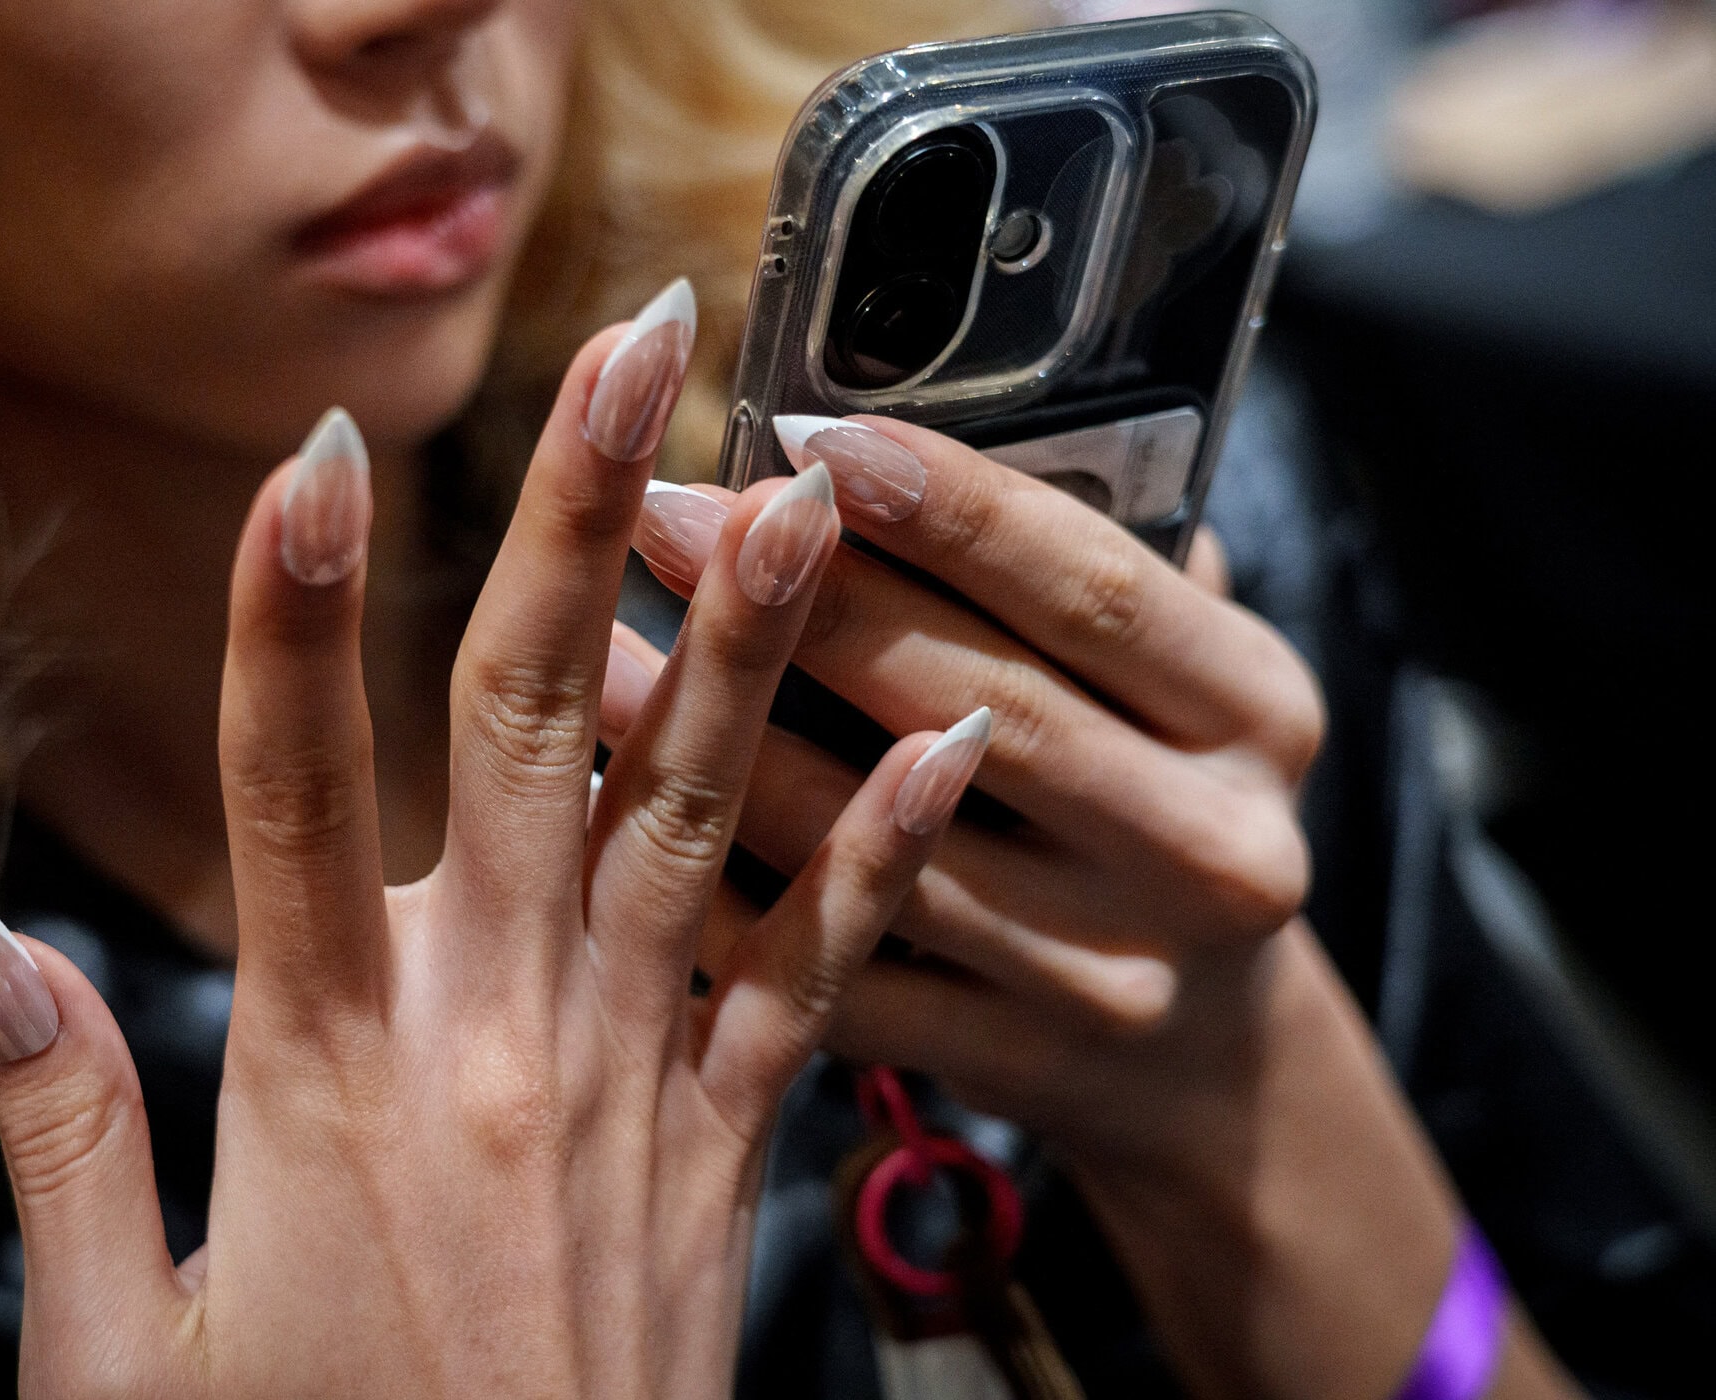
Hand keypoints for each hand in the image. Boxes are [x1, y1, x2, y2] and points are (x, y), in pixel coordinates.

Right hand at [0, 296, 988, 1397]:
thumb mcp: (115, 1354)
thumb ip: (49, 1119)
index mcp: (325, 1074)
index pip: (289, 789)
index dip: (288, 611)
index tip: (314, 451)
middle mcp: (496, 1042)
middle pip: (532, 733)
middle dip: (579, 524)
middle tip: (635, 352)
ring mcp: (632, 1088)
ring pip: (696, 814)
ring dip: (754, 637)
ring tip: (811, 483)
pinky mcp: (725, 1153)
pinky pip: (819, 977)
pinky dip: (884, 851)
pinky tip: (949, 736)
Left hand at [615, 419, 1582, 1399]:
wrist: (1206, 1054)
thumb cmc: (1152, 794)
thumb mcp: (1178, 682)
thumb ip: (1079, 571)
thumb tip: (892, 435)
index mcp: (1261, 717)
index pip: (1094, 588)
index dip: (951, 509)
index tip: (812, 433)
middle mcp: (1212, 849)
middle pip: (977, 705)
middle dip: (803, 602)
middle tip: (660, 514)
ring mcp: (1114, 974)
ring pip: (881, 844)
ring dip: (723, 738)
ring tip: (594, 645)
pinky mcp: (1011, 1063)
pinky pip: (835, 969)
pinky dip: (722, 883)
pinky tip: (618, 802)